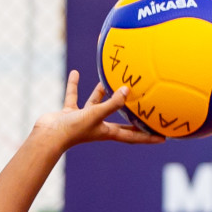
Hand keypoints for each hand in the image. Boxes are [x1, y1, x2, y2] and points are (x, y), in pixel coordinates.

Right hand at [31, 71, 164, 148]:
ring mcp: (83, 119)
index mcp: (107, 131)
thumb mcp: (96, 114)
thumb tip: (127, 90)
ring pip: (97, 103)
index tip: (163, 138)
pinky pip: (74, 96)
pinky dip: (75, 85)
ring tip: (108, 80)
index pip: (132, 136)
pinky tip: (76, 73)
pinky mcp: (70, 113)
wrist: (48, 135)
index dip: (148, 137)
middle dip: (131, 115)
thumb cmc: (73, 129)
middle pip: (119, 120)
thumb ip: (112, 103)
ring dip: (102, 93)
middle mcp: (97, 126)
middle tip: (144, 108)